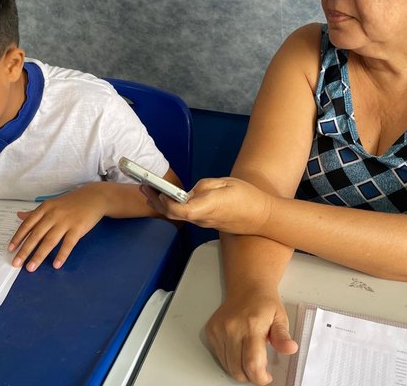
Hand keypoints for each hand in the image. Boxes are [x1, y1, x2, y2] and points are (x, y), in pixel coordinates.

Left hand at [8, 184, 105, 271]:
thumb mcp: (51, 204)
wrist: (94, 197)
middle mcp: (53, 215)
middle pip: (36, 235)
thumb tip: (19, 216)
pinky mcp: (78, 228)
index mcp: (45, 208)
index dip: (18, 237)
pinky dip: (62, 255)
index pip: (28, 224)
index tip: (11, 249)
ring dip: (39, 256)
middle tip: (16, 263)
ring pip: (49, 241)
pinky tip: (56, 264)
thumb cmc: (71, 202)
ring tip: (31, 267)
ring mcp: (66, 221)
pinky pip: (68, 244)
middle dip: (25, 250)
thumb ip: (35, 213)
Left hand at [142, 177, 275, 234]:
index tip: (157, 190)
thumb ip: (203, 186)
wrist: (262, 216)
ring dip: (163, 204)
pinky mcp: (206, 223)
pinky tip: (169, 198)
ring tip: (151, 190)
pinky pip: (186, 216)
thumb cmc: (247, 197)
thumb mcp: (225, 183)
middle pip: (173, 214)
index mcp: (207, 207)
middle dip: (156, 201)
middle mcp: (202, 218)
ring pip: (178, 216)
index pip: (179, 210)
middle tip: (144, 186)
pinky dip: (174, 207)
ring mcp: (203, 223)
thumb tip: (188, 191)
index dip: (165, 201)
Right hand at [205, 286, 297, 384]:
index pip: (252, 363)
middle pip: (237, 368)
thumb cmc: (264, 303)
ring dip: (239, 369)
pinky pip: (219, 356)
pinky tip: (239, 350)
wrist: (247, 287)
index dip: (259, 377)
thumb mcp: (280, 318)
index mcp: (252, 325)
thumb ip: (283, 337)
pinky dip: (230, 360)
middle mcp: (232, 328)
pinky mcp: (211, 331)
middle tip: (259, 369)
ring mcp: (219, 330)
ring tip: (250, 357)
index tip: (266, 378)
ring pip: (227, 365)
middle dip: (250, 376)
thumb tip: (290, 348)